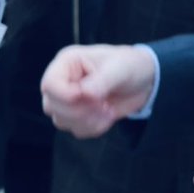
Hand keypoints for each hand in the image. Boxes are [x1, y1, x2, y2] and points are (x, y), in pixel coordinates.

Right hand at [40, 44, 156, 138]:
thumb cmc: (129, 65)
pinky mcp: (77, 115)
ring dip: (87, 121)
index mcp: (68, 62)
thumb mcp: (120, 68)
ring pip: (61, 121)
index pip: (50, 84)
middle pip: (51, 106)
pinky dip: (93, 128)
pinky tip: (107, 116)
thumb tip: (85, 94)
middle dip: (80, 111)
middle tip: (103, 104)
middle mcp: (63, 80)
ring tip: (107, 110)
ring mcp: (68, 99)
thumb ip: (102, 80)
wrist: (143, 81)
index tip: (90, 98)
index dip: (66, 96)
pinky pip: (75, 130)